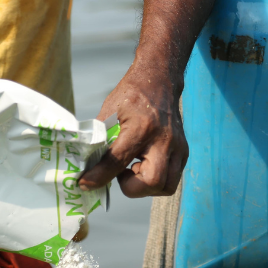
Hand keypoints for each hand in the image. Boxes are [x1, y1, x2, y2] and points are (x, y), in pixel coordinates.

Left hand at [79, 66, 187, 197]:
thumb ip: (99, 139)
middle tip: (120, 175)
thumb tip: (85, 165)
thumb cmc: (131, 96)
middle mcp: (163, 139)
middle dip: (132, 188)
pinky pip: (171, 180)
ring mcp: (177, 147)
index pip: (117, 161)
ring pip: (166, 186)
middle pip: (153, 181)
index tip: (85, 183)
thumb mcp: (109, 112)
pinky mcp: (183, 153)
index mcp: (141, 127)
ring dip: (145, 187)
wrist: (160, 80)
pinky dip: (154, 180)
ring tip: (132, 170)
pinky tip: (142, 165)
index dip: (98, 177)